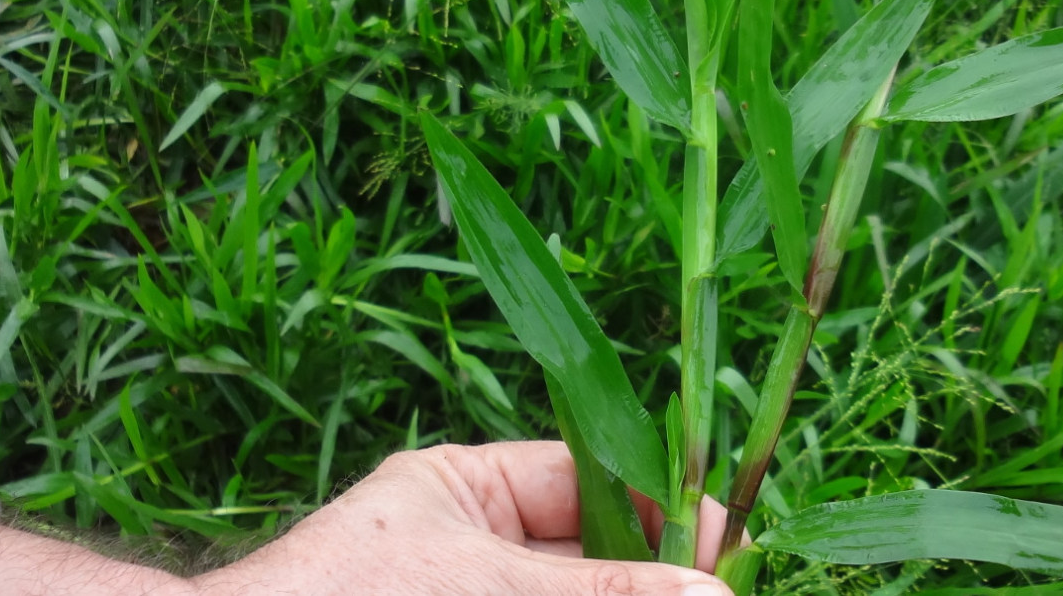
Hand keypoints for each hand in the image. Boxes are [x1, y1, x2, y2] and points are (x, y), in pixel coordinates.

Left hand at [195, 442, 735, 595]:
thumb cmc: (337, 595)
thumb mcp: (481, 582)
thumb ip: (597, 588)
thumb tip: (711, 591)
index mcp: (470, 487)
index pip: (592, 478)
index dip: (663, 505)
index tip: (724, 544)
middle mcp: (479, 545)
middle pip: (596, 549)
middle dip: (657, 573)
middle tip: (723, 589)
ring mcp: (476, 588)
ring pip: (580, 588)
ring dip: (633, 593)